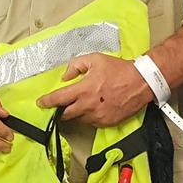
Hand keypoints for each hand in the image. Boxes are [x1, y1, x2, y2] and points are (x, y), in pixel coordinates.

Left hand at [36, 53, 152, 126]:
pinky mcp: (106, 123)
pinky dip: (89, 116)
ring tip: (84, 102)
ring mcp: (98, 116)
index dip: (47, 102)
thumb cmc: (119, 70)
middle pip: (65, 114)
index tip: (41, 103)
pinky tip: (95, 106)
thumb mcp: (95, 59)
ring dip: (76, 112)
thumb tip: (66, 76)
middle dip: (60, 110)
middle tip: (60, 105)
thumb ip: (76, 66)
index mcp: (84, 90)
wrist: (141, 83)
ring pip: (79, 118)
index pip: (59, 99)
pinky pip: (92, 122)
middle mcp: (89, 106)